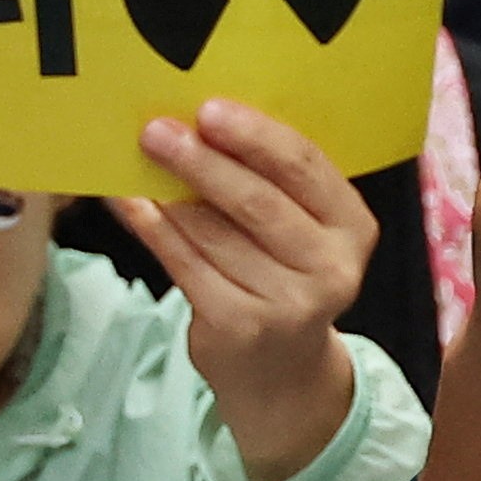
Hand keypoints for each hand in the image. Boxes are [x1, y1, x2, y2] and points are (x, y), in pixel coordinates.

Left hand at [129, 95, 372, 480]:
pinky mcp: (239, 326)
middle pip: (258, 200)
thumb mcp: (302, 231)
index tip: (208, 108)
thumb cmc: (284, 276)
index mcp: (352, 227)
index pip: (305, 167)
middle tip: (156, 131)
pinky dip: (152, 228)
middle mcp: (330, 267)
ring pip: (214, 232)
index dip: (256, 135)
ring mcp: (287, 303)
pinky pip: (185, 263)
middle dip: (202, 161)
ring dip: (168, 193)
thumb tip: (202, 121)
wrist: (281, 372)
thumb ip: (273, 183)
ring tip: (134, 161)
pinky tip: (128, 203)